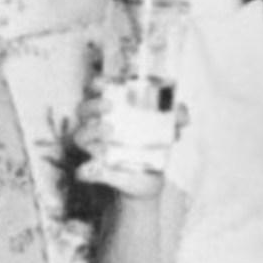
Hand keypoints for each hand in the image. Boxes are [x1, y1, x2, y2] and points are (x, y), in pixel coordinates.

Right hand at [72, 78, 184, 197]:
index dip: (96, 85)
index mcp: (111, 111)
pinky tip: (85, 171)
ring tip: (109, 131)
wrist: (151, 180)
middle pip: (83, 110)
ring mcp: (95, 148)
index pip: (96, 92)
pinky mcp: (98, 171)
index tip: (102, 82)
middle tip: (109, 106)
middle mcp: (98, 126)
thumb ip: (175, 119)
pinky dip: (86, 172)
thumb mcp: (167, 131)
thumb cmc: (153, 147)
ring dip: (91, 132)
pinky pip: (85, 172)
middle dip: (93, 105)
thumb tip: (183, 115)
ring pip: (80, 136)